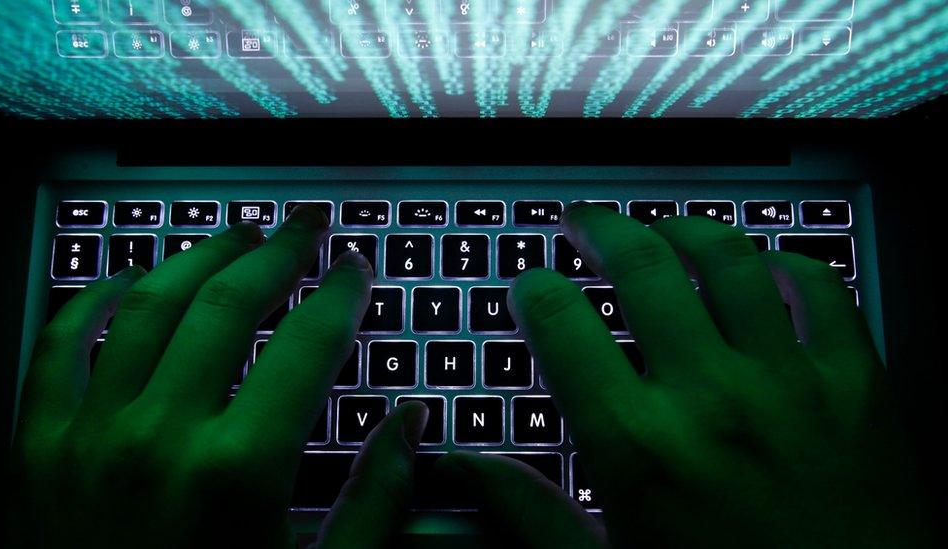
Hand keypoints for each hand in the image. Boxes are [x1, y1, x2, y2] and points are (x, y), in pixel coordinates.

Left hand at [9, 206, 427, 547]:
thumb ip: (375, 500)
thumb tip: (411, 423)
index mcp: (239, 473)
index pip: (308, 344)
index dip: (340, 295)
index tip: (354, 271)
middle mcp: (161, 438)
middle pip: (230, 303)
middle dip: (278, 252)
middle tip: (305, 226)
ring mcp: (89, 437)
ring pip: (148, 304)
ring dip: (199, 256)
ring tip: (236, 234)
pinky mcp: (36, 449)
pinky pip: (59, 344)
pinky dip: (95, 298)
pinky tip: (128, 277)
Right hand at [439, 204, 933, 546]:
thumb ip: (529, 513)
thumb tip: (464, 468)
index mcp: (636, 445)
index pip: (561, 322)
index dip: (535, 290)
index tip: (532, 287)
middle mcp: (708, 397)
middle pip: (640, 265)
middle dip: (600, 228)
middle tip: (585, 222)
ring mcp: (787, 382)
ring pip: (728, 259)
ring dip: (684, 229)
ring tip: (663, 228)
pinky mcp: (856, 384)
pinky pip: (819, 289)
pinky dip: (785, 264)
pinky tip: (762, 269)